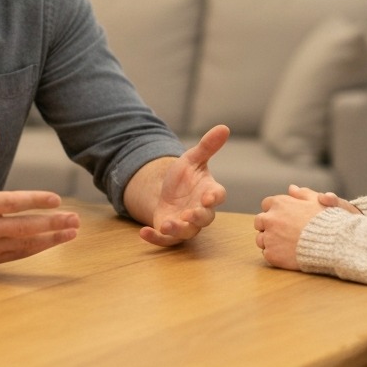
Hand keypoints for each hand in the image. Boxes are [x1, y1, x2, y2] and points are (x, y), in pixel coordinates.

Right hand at [0, 126, 79, 263]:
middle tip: (75, 219)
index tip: (57, 199)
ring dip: (50, 239)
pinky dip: (37, 248)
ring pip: (23, 244)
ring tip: (72, 232)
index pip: (11, 203)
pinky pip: (17, 255)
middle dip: (51, 224)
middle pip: (23, 227)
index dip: (35, 201)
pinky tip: (53, 241)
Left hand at [137, 124, 229, 246]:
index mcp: (209, 192)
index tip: (209, 197)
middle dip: (198, 217)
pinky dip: (155, 239)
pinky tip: (143, 233)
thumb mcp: (192, 158)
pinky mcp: (171, 233)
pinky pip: (165, 240)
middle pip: (205, 218)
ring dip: (177, 229)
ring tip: (166, 225)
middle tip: (191, 214)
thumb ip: (207, 146)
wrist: (167, 192)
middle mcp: (201, 211)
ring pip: (186, 231)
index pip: (218, 196)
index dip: (215, 198)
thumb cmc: (185, 177)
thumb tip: (224, 127)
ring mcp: (186, 224)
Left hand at [254, 185, 352, 269]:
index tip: (284, 217)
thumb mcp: (317, 201)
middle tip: (283, 231)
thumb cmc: (326, 221)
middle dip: (268, 225)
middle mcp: (270, 219)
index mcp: (279, 203)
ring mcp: (269, 238)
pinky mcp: (271, 254)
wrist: (331, 245)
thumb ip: (302, 193)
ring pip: (261, 239)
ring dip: (270, 240)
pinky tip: (288, 253)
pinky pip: (266, 253)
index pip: (267, 205)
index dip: (276, 211)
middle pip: (259, 222)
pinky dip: (275, 254)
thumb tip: (292, 188)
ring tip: (287, 244)